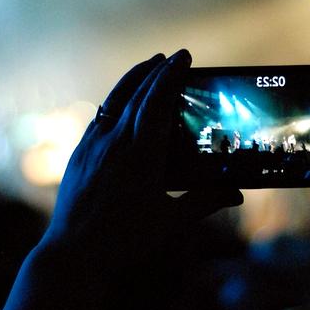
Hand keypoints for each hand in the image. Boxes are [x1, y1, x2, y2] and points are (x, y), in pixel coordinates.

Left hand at [37, 50, 242, 262]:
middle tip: (173, 57)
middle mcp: (115, 142)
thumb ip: (204, 201)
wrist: (73, 253)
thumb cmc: (124, 239)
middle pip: (137, 94)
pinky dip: (115, 102)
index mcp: (141, 154)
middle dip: (157, 71)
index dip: (171, 76)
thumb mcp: (170, 221)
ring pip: (114, 100)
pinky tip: (120, 102)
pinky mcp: (79, 154)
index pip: (157, 102)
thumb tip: (236, 193)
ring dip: (134, 80)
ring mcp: (93, 146)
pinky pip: (99, 117)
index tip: (183, 56)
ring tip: (149, 65)